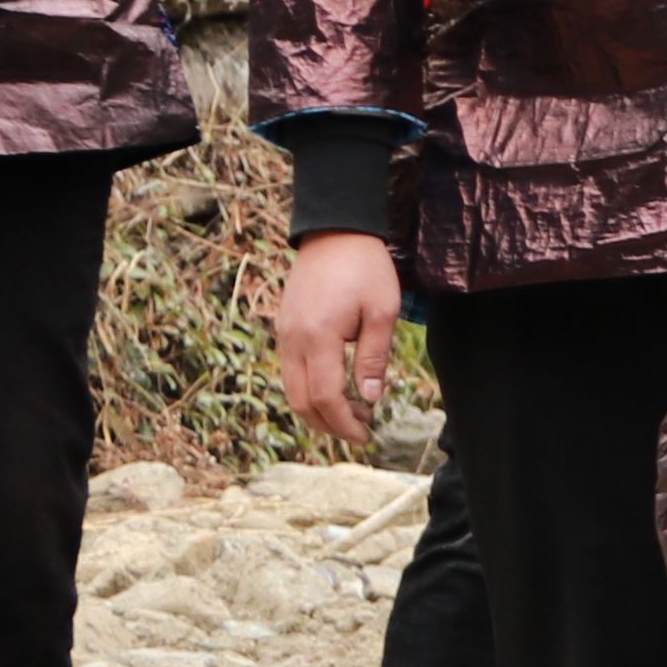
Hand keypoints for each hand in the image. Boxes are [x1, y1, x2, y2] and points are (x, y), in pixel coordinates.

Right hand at [276, 231, 402, 445]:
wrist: (334, 231)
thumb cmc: (365, 268)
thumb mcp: (382, 310)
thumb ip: (374, 358)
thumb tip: (369, 399)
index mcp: (318, 337)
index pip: (324, 397)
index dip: (344, 423)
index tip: (367, 435)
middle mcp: (292, 340)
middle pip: (301, 402)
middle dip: (330, 425)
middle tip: (361, 431)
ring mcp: (283, 335)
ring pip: (291, 390)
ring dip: (318, 410)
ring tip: (353, 413)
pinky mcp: (283, 328)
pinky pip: (290, 371)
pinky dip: (309, 390)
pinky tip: (335, 388)